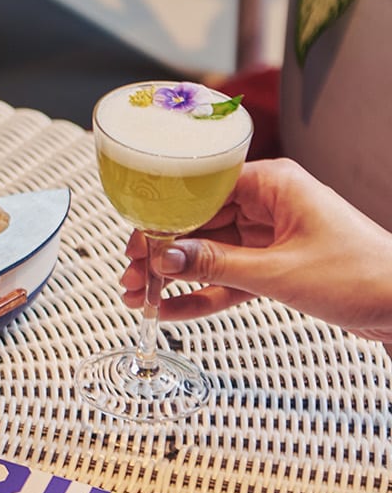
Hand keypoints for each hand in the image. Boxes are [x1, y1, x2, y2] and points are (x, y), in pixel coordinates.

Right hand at [121, 158, 391, 345]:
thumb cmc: (362, 274)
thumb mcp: (278, 273)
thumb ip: (216, 266)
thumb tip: (166, 258)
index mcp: (273, 184)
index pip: (201, 190)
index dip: (163, 217)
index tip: (136, 241)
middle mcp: (269, 204)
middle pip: (199, 222)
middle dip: (161, 251)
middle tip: (130, 273)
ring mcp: (271, 236)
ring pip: (208, 252)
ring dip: (175, 275)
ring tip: (139, 294)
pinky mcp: (275, 266)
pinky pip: (227, 276)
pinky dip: (201, 293)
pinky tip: (171, 308)